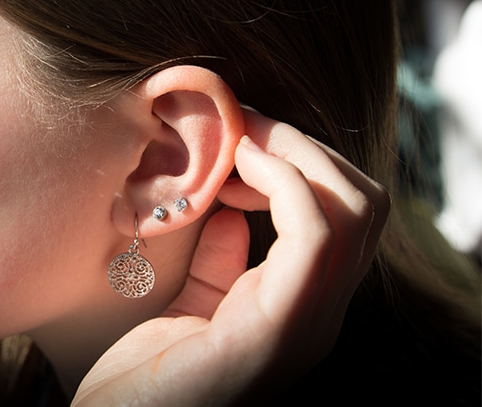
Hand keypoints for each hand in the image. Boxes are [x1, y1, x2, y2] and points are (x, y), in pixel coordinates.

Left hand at [72, 110, 389, 405]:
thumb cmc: (144, 382)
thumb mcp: (190, 308)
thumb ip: (220, 263)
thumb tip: (233, 212)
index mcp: (298, 309)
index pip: (341, 216)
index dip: (299, 162)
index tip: (243, 137)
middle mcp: (318, 317)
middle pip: (359, 203)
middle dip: (303, 147)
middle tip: (245, 123)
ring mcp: (306, 326)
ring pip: (351, 210)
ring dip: (295, 155)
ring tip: (241, 138)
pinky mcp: (278, 332)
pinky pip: (314, 236)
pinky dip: (282, 185)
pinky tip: (235, 170)